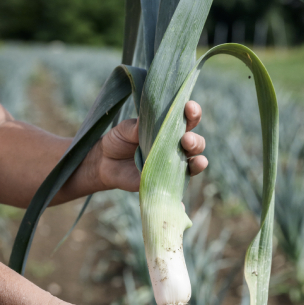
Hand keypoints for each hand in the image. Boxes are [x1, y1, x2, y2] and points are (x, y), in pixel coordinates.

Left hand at [90, 101, 206, 192]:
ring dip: (198, 161)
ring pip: (194, 163)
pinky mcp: (167, 183)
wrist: (105, 163)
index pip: (187, 120)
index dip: (192, 113)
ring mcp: (173, 165)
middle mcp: (176, 147)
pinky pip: (179, 188)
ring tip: (196, 160)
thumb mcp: (124, 129)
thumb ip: (134, 127)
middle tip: (185, 139)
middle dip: (195, 140)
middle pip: (196, 143)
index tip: (189, 108)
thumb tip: (142, 125)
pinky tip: (186, 196)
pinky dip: (184, 194)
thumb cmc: (118, 141)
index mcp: (169, 129)